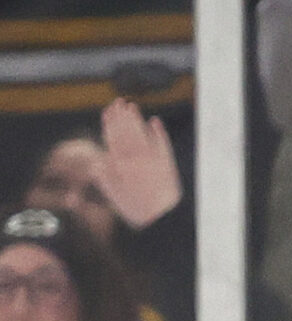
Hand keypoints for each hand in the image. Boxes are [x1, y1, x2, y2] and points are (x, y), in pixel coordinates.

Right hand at [95, 99, 180, 229]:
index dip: (110, 124)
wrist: (163, 218)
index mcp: (121, 165)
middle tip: (118, 101)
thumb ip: (104, 177)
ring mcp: (153, 160)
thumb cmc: (137, 210)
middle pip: (127, 133)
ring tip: (132, 106)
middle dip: (122, 117)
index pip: (113, 139)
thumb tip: (94, 162)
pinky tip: (155, 122)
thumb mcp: (114, 195)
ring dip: (136, 120)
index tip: (108, 111)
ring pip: (142, 135)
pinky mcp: (168, 163)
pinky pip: (162, 144)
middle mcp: (137, 159)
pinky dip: (158, 133)